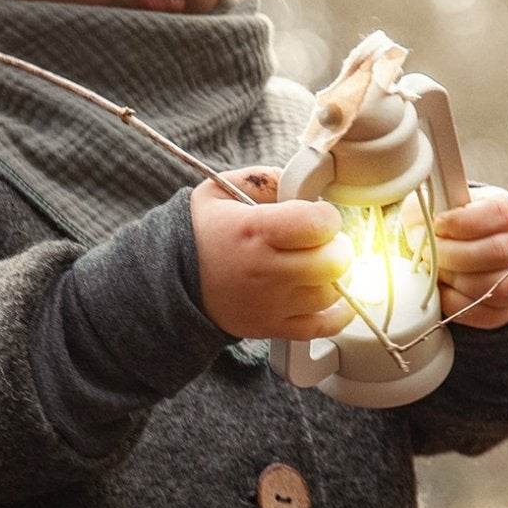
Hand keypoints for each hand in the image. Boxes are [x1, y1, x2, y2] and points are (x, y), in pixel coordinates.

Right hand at [190, 168, 351, 340]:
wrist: (170, 280)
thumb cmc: (202, 231)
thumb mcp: (222, 189)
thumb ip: (268, 179)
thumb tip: (306, 184)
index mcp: (254, 230)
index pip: (318, 224)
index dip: (327, 216)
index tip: (318, 215)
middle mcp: (264, 269)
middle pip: (333, 262)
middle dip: (337, 246)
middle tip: (323, 242)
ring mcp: (270, 303)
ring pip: (332, 294)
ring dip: (334, 277)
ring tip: (319, 266)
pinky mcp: (272, 327)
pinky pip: (324, 326)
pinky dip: (337, 313)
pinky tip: (330, 296)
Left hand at [432, 185, 507, 328]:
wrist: (471, 253)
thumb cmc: (452, 226)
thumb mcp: (438, 205)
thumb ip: (427, 207)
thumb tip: (421, 230)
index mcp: (506, 210)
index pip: (495, 213)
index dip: (461, 222)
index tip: (438, 225)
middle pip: (496, 252)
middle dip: (452, 255)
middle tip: (427, 253)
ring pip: (491, 286)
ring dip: (453, 280)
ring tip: (435, 271)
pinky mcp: (506, 309)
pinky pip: (482, 313)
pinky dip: (454, 303)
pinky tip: (442, 288)